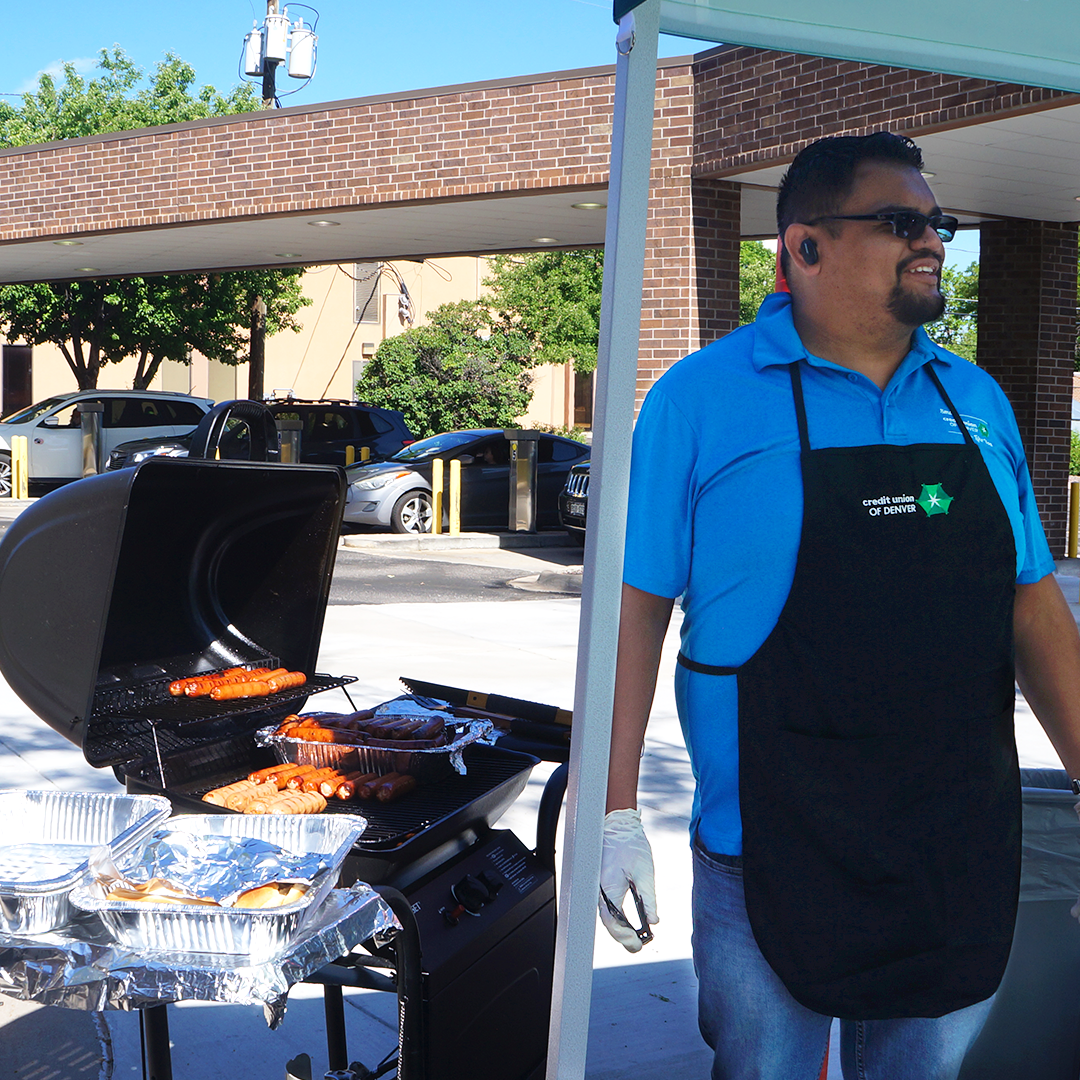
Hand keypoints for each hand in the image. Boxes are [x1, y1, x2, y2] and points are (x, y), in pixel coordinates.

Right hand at [599, 807, 657, 952]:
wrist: (617, 824)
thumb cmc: (630, 844)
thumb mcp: (644, 872)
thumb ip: (649, 898)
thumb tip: (654, 920)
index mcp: (608, 888)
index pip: (613, 923)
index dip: (626, 937)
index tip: (639, 944)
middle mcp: (599, 890)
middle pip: (608, 922)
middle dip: (622, 937)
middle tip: (638, 945)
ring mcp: (598, 887)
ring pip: (606, 915)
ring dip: (619, 928)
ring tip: (635, 937)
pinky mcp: (600, 883)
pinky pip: (606, 905)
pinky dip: (616, 916)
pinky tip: (627, 921)